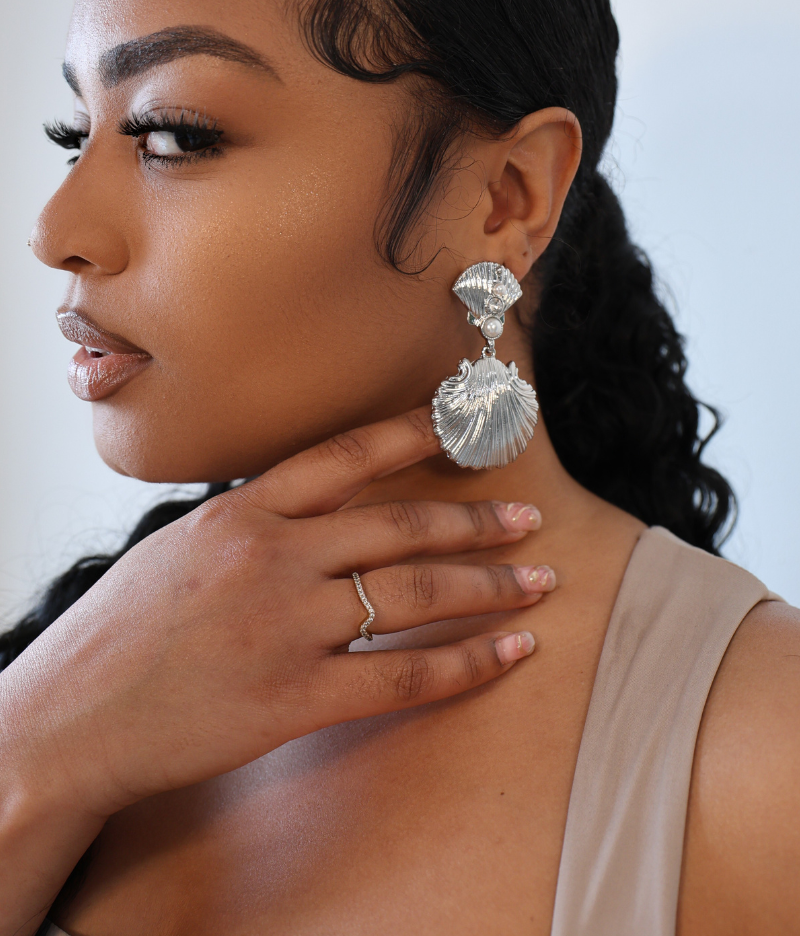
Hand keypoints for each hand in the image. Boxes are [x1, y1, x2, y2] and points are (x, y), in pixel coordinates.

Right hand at [0, 409, 550, 825]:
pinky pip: (401, 674)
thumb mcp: (178, 549)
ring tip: (538, 580)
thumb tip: (308, 512)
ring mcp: (285, 625)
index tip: (461, 426)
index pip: (344, 455)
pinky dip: (466, 664)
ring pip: (413, 593)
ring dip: (488, 586)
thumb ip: (249, 525)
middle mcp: (271, 554)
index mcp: (240, 510)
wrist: (67, 717)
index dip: (412, 435)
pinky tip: (508, 653)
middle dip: (475, 522)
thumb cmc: (117, 634)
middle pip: (399, 524)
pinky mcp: (294, 696)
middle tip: (529, 517)